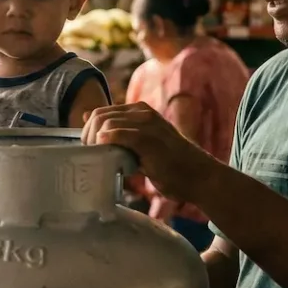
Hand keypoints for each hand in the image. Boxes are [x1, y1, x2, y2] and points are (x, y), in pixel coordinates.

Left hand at [82, 103, 215, 204]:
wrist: (199, 176)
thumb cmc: (171, 164)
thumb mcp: (143, 144)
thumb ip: (121, 133)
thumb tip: (89, 119)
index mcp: (140, 111)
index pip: (102, 112)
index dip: (89, 132)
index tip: (90, 151)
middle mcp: (143, 113)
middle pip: (99, 116)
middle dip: (87, 136)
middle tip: (90, 157)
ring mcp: (147, 125)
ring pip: (105, 123)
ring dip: (94, 143)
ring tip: (98, 159)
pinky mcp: (150, 140)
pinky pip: (120, 135)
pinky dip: (108, 143)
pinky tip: (106, 154)